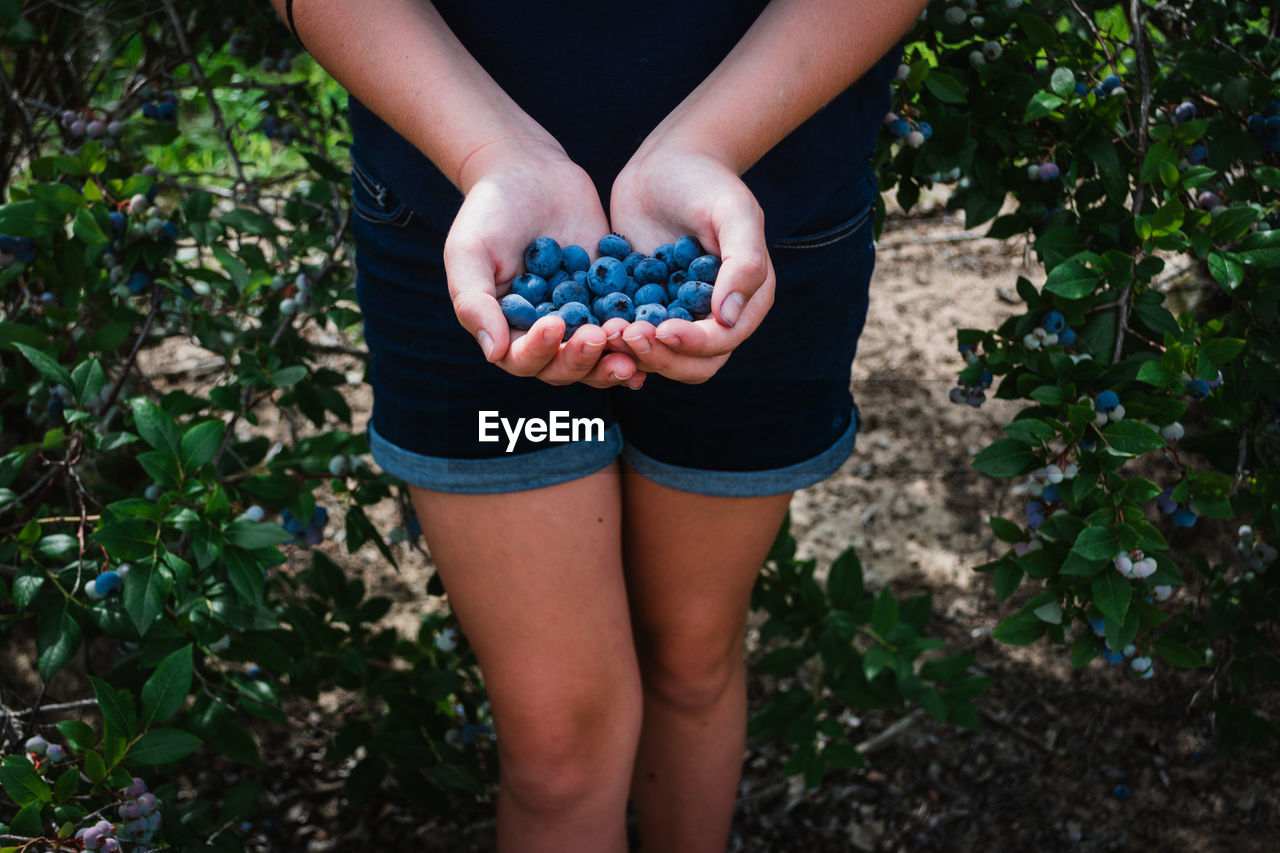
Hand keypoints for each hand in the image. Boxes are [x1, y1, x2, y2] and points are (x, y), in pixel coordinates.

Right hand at [444, 138, 644, 388]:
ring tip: (632, 341)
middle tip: (600, 336)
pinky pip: (627, 326)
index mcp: (508, 332)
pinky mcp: (610, 300)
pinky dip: (641, 334)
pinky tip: (657, 332)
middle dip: (583, 358)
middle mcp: (546, 336)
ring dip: (616, 356)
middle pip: (565, 368)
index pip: (524, 359)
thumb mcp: (469, 250)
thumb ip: (474, 302)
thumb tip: (494, 354)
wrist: (530, 171)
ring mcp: (581, 320)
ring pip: (599, 356)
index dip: (539, 350)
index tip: (554, 324)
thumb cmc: (489, 210)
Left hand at [608, 143, 773, 383]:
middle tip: (626, 335)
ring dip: (632, 354)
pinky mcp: (641, 309)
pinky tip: (590, 329)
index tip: (661, 328)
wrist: (664, 163)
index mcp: (745, 301)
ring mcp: (676, 316)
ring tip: (605, 332)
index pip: (721, 342)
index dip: (692, 343)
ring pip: (658, 359)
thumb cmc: (706, 180)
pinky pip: (629, 339)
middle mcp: (713, 318)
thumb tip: (727, 317)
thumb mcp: (734, 211)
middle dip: (659, 357)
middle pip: (691, 365)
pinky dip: (612, 341)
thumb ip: (744, 262)